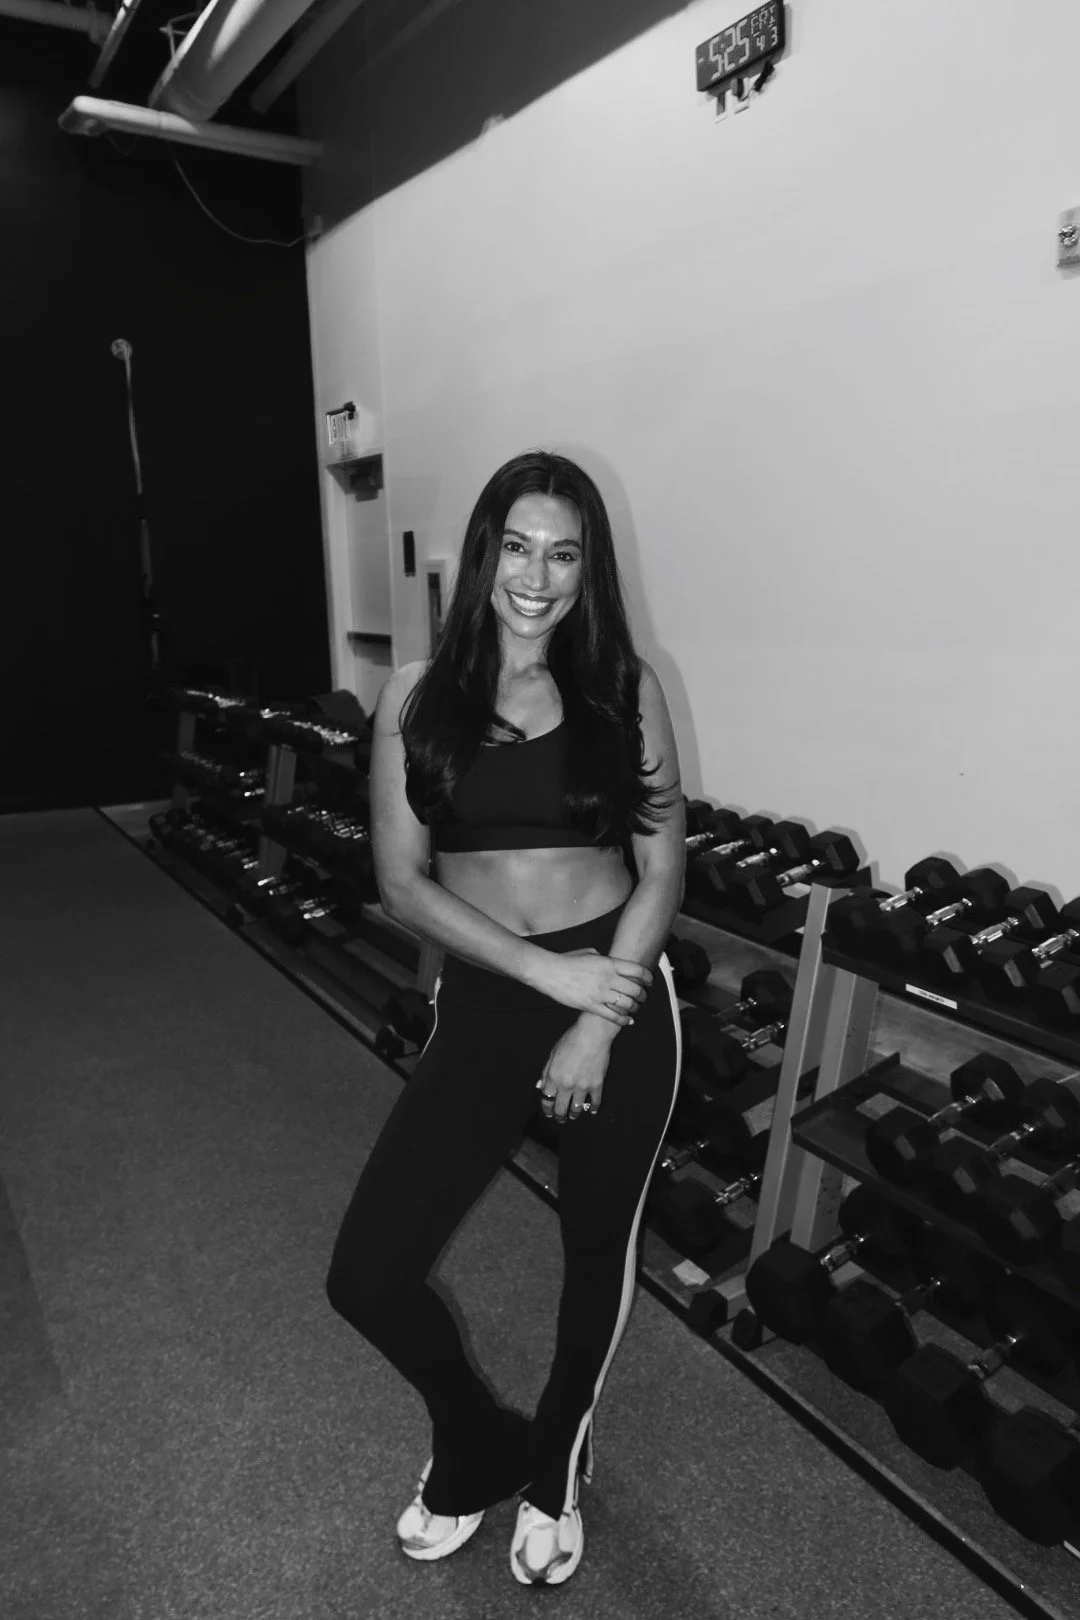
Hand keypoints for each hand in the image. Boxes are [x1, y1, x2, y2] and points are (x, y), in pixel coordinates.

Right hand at [537, 947, 651, 1026]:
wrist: (550, 972)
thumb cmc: (568, 960)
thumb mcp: (590, 953)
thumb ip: (605, 959)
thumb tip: (613, 964)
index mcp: (609, 963)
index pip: (637, 971)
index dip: (648, 978)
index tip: (649, 982)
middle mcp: (608, 978)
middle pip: (635, 989)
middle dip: (643, 995)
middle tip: (643, 997)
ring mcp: (600, 993)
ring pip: (627, 1004)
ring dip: (635, 1007)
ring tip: (635, 1008)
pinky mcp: (591, 1006)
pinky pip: (613, 1016)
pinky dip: (624, 1020)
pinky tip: (628, 1020)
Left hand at [537, 1024, 612, 1122]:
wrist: (592, 1034)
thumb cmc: (571, 1040)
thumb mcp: (552, 1054)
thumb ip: (546, 1072)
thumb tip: (541, 1086)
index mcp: (553, 1077)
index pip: (546, 1100)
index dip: (547, 1109)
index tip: (548, 1113)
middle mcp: (566, 1086)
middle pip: (560, 1109)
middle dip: (559, 1116)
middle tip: (560, 1118)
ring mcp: (582, 1087)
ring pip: (576, 1109)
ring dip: (574, 1114)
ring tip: (573, 1115)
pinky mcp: (597, 1085)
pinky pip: (595, 1102)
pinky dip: (593, 1107)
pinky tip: (592, 1110)